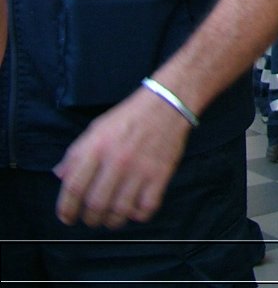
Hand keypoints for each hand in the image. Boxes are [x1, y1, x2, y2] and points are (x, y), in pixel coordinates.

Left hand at [53, 86, 191, 228]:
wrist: (167, 105)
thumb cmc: (129, 117)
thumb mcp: (96, 129)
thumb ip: (77, 153)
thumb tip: (60, 176)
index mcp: (97, 147)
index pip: (74, 187)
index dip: (66, 208)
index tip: (68, 217)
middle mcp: (117, 160)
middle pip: (96, 204)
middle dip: (90, 219)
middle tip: (91, 219)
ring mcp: (140, 169)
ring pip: (120, 211)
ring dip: (112, 221)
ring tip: (111, 219)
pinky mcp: (160, 174)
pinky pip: (146, 208)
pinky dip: (138, 215)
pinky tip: (135, 209)